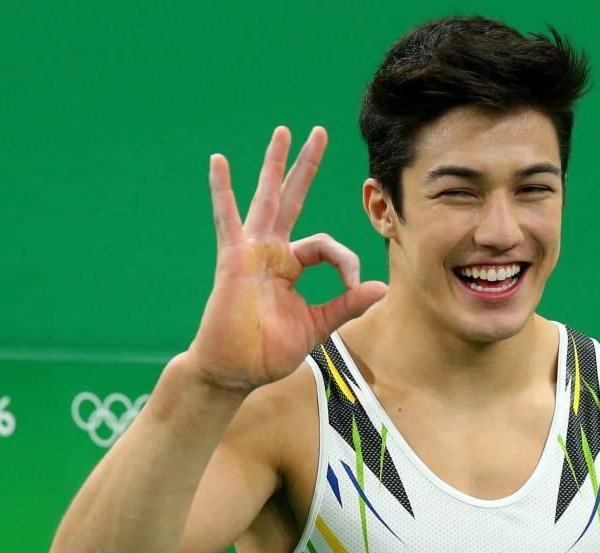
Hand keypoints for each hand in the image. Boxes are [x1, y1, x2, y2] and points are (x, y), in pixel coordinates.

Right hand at [187, 126, 386, 391]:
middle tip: (319, 132)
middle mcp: (271, 251)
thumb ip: (345, 304)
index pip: (326, 246)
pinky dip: (222, 190)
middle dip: (306, 166)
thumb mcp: (316, 326)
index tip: (354, 287)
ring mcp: (251, 252)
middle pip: (293, 198)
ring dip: (275, 165)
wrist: (234, 372)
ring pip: (267, 198)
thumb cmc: (268, 352)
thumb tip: (381, 288)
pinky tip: (218, 161)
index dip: (346, 262)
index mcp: (291, 265)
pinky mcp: (234, 260)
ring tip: (284, 132)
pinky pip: (227, 219)